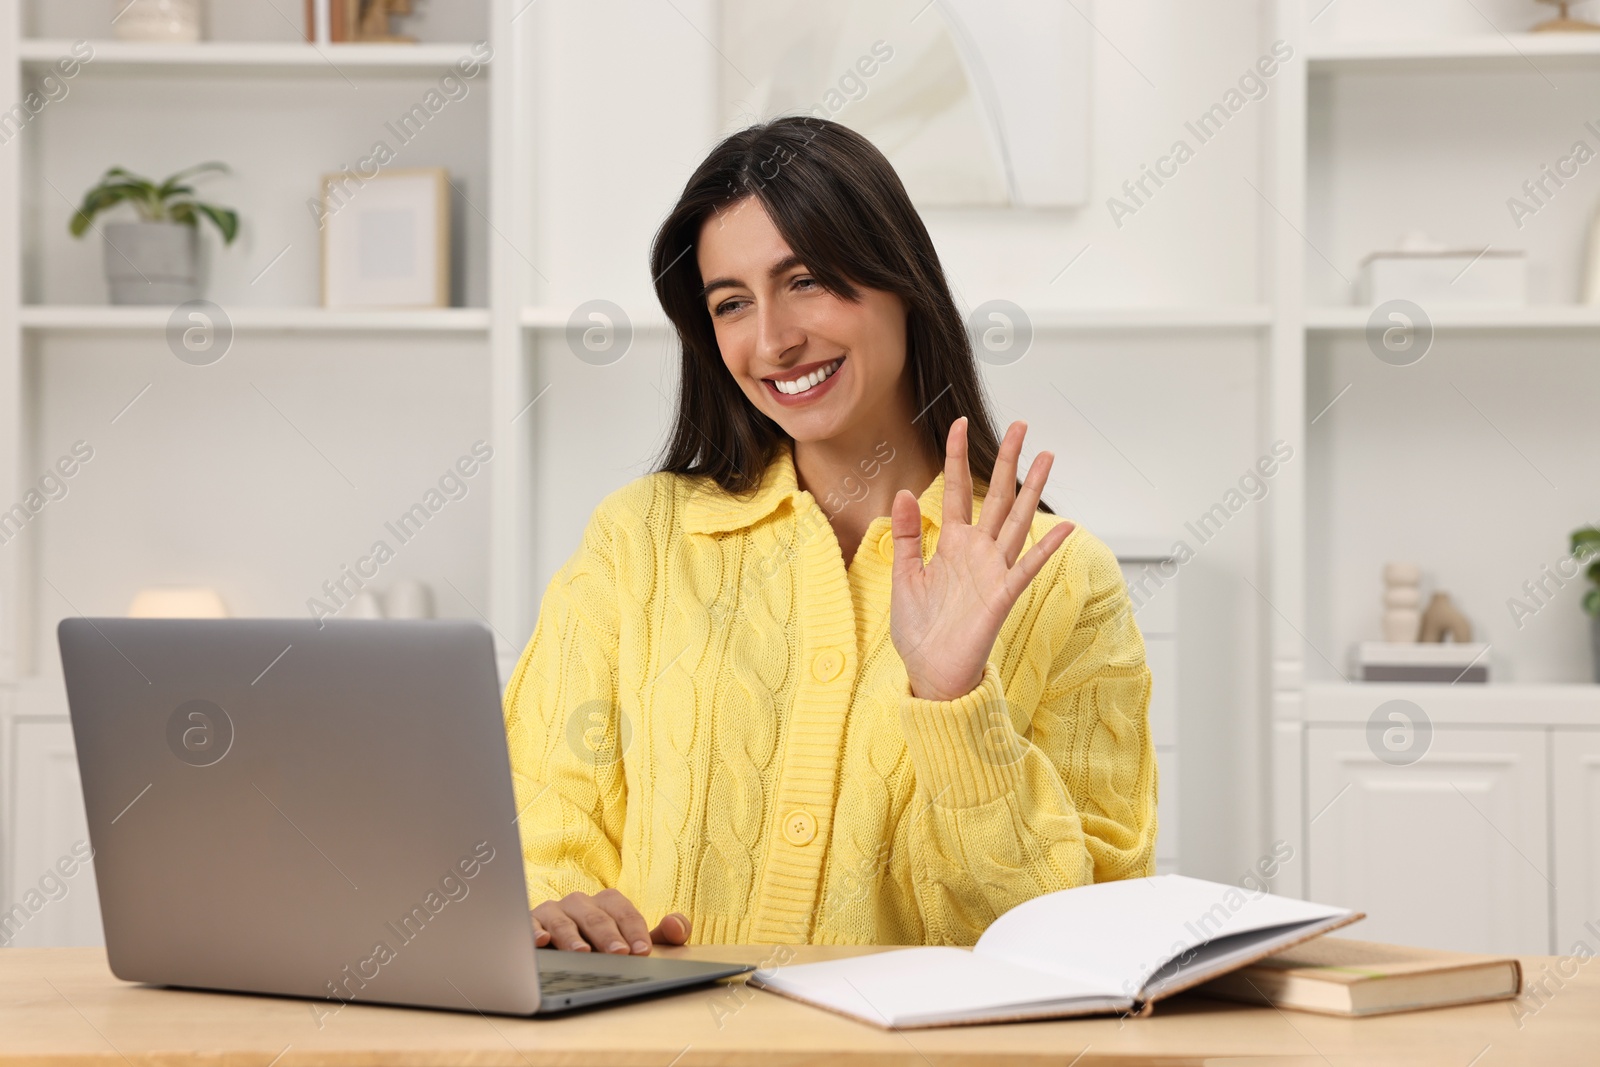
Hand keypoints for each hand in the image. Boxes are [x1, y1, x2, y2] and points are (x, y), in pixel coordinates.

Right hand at [531, 889, 690, 954]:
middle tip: (619, 954)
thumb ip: (662, 936)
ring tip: (583, 953)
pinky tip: (542, 941)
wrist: (560, 946)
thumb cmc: (601, 944)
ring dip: (573, 937)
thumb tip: (677, 925)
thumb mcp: (633, 941)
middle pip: (596, 917)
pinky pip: (531, 925)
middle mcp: (580, 903)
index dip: (635, 931)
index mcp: (606, 902)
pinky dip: (535, 931)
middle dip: (608, 936)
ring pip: (564, 921)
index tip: (643, 952)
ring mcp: (554, 911)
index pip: (624, 912)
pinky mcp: (532, 923)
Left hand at [890, 418, 1074, 700]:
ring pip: (1016, 521)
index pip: (957, 491)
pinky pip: (1027, 566)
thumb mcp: (903, 576)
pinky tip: (1065, 524)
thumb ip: (905, 536)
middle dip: (1007, 460)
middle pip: (995, 496)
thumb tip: (903, 492)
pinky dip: (1047, 547)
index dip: (956, 457)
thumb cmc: (920, 630)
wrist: (930, 673)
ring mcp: (993, 571)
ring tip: (1047, 456)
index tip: (957, 424)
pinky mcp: (1002, 595)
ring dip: (1032, 490)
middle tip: (1020, 425)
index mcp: (951, 545)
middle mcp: (977, 551)